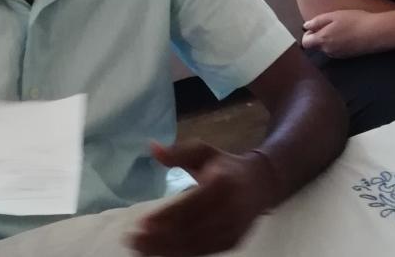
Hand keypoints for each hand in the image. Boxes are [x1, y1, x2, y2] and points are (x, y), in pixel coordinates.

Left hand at [128, 140, 280, 255]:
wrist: (263, 183)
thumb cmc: (226, 166)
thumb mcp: (204, 152)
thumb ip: (178, 152)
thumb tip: (152, 148)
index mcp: (222, 182)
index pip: (190, 205)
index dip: (165, 217)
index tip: (140, 223)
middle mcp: (230, 208)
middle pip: (190, 229)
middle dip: (159, 238)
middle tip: (132, 240)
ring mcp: (233, 228)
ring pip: (195, 245)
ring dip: (165, 250)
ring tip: (140, 249)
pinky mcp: (233, 242)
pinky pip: (203, 251)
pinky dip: (180, 253)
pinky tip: (160, 252)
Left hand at [301, 10, 383, 56]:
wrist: (375, 33)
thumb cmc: (355, 21)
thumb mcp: (334, 15)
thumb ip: (317, 21)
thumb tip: (306, 26)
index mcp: (323, 40)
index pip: (305, 43)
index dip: (307, 34)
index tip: (315, 26)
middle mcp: (328, 50)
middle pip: (316, 46)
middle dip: (318, 37)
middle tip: (329, 25)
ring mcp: (338, 55)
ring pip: (327, 48)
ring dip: (329, 40)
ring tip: (341, 28)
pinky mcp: (347, 56)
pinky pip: (336, 50)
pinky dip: (338, 43)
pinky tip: (348, 34)